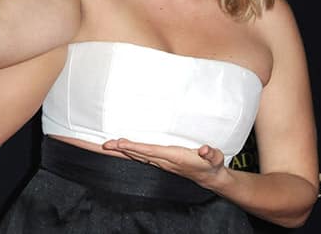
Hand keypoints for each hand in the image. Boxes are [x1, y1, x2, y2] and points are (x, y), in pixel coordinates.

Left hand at [102, 138, 228, 188]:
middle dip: (122, 149)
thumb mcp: (215, 158)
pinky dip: (131, 152)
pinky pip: (143, 156)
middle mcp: (164, 161)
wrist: (210, 177)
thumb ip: (210, 154)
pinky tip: (123, 149)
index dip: (135, 147)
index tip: (120, 143)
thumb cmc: (210, 164)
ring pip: (139, 156)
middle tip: (106, 144)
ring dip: (124, 150)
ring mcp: (161, 163)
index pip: (150, 151)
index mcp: (173, 157)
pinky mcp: (161, 162)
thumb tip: (205, 150)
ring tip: (109, 145)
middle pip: (139, 154)